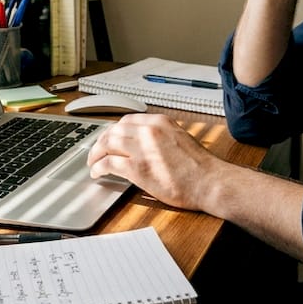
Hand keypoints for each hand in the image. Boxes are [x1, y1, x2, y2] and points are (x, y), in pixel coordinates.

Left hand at [87, 114, 217, 209]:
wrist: (209, 182)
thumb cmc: (200, 167)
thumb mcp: (180, 139)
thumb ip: (161, 137)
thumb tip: (145, 145)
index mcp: (160, 122)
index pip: (127, 121)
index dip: (113, 131)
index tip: (108, 139)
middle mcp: (149, 131)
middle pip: (114, 131)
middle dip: (101, 142)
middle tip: (96, 152)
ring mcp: (142, 148)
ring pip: (108, 144)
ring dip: (96, 154)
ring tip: (92, 163)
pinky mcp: (138, 168)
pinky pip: (109, 163)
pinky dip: (99, 167)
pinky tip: (97, 173)